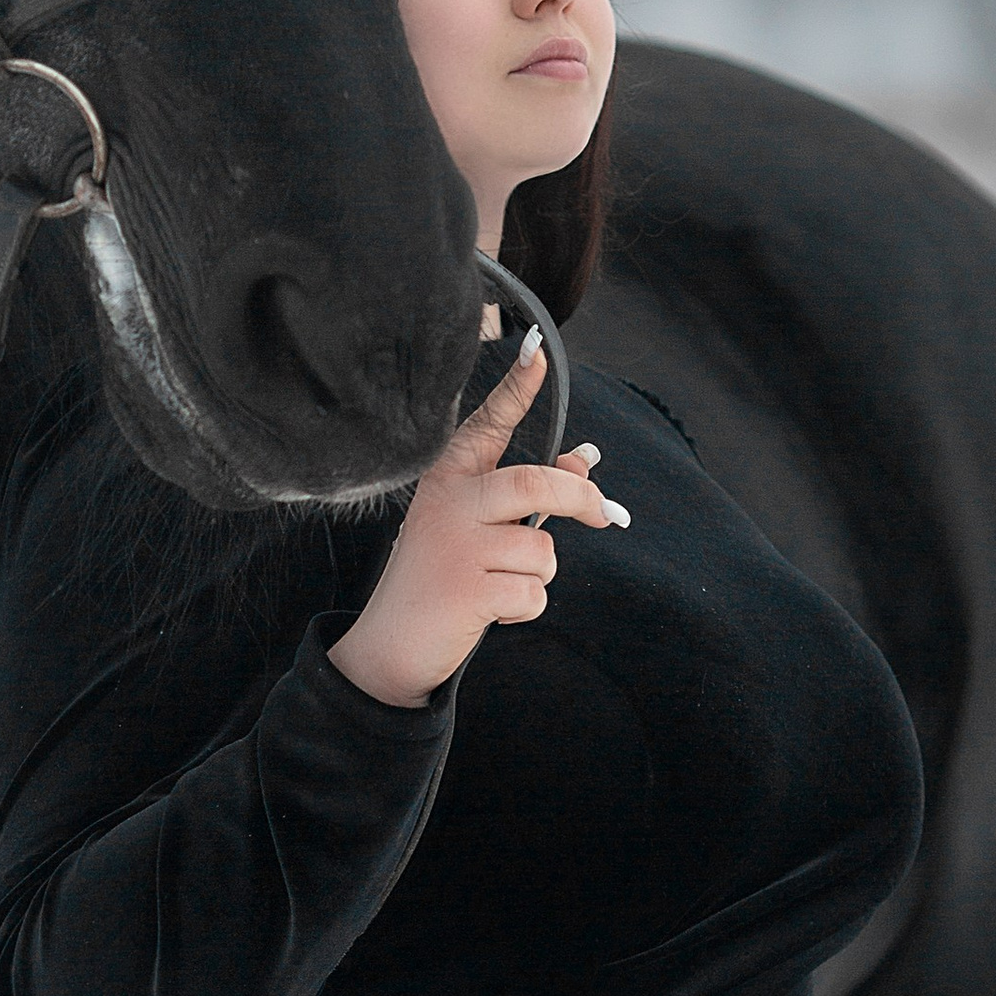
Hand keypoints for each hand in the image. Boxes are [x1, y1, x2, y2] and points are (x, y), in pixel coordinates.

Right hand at [327, 335, 628, 710]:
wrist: (392, 643)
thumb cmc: (442, 577)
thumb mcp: (477, 528)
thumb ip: (526, 494)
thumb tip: (586, 461)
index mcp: (449, 480)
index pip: (488, 425)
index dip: (515, 389)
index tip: (536, 351)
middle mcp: (450, 503)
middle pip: (536, 481)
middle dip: (581, 497)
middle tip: (604, 513)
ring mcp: (457, 545)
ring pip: (543, 548)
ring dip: (537, 576)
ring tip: (497, 587)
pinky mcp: (469, 589)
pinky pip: (534, 592)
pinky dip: (525, 609)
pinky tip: (489, 612)